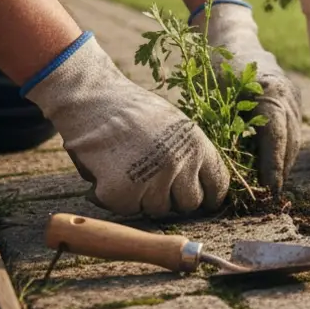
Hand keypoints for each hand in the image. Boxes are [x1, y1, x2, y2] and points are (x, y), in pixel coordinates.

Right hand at [23, 34, 228, 216]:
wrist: (92, 99)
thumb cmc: (132, 111)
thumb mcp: (174, 125)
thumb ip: (188, 154)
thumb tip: (199, 185)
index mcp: (196, 144)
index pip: (217, 184)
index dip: (211, 196)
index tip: (206, 202)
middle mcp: (179, 163)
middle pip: (190, 203)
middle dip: (175, 198)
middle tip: (156, 184)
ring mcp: (152, 178)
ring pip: (158, 209)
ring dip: (145, 198)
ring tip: (128, 170)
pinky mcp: (123, 191)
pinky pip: (128, 208)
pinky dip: (116, 197)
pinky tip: (108, 175)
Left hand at [196, 1, 301, 195]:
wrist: (232, 38)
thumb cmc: (215, 67)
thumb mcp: (212, 95)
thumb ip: (220, 128)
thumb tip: (223, 167)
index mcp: (268, 91)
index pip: (276, 136)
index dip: (273, 165)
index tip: (267, 188)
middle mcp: (287, 94)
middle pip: (290, 140)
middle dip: (280, 169)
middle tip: (267, 195)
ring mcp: (293, 96)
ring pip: (294, 138)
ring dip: (283, 162)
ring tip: (269, 186)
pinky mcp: (293, 100)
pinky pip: (292, 130)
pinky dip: (283, 149)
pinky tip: (271, 165)